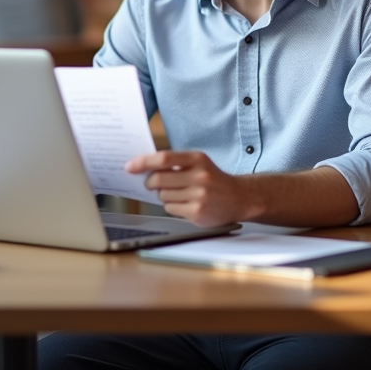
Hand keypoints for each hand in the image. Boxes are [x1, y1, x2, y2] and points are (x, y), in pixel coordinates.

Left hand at [125, 151, 260, 226]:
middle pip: (159, 179)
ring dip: (163, 195)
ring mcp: (199, 195)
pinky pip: (170, 208)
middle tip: (150, 183)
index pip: (164, 159)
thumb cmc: (213, 179)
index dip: (143, 162)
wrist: (240, 198)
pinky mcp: (197, 212)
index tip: (129, 166)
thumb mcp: (199, 163)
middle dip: (149, 182)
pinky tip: (184, 204)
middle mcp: (199, 176)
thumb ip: (175, 164)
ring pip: (162, 195)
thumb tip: (144, 168)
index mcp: (197, 159)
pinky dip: (171, 206)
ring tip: (177, 194)